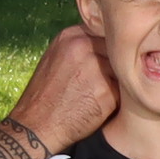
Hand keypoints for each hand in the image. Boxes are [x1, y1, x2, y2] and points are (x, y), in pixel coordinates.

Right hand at [11, 25, 114, 151]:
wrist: (36, 126)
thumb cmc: (46, 95)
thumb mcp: (55, 59)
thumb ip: (79, 47)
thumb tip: (106, 41)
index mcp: (70, 36)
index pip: (105, 32)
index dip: (108, 48)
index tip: (103, 62)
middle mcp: (83, 47)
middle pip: (116, 50)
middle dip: (114, 65)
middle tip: (100, 82)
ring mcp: (95, 67)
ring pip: (122, 69)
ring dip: (117, 82)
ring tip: (98, 94)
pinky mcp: (106, 90)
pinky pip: (123, 91)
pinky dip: (116, 100)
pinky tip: (99, 107)